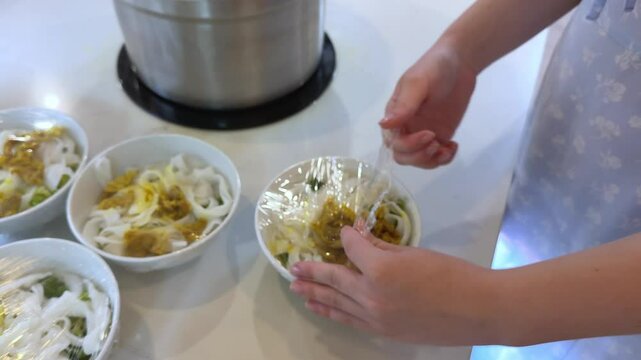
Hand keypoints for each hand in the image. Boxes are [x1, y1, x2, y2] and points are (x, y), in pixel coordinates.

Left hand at [290, 227, 501, 344]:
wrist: (478, 310)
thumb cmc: (452, 274)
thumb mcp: (415, 253)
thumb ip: (381, 247)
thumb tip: (358, 237)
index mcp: (380, 270)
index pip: (351, 249)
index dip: (346, 237)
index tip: (343, 231)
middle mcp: (371, 296)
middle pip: (335, 281)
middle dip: (313, 273)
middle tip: (294, 268)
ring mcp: (376, 318)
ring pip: (338, 304)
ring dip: (316, 295)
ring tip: (298, 290)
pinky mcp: (384, 332)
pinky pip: (351, 320)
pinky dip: (335, 313)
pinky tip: (324, 308)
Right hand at [380, 42, 476, 168]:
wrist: (460, 62)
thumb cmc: (434, 67)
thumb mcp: (417, 83)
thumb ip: (403, 105)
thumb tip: (384, 125)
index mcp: (395, 115)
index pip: (394, 142)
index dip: (410, 144)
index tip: (429, 133)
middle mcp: (406, 127)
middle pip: (403, 156)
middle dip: (419, 156)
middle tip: (436, 143)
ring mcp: (422, 133)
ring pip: (419, 160)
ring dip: (431, 161)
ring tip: (447, 148)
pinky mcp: (439, 135)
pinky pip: (436, 157)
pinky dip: (444, 159)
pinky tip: (452, 146)